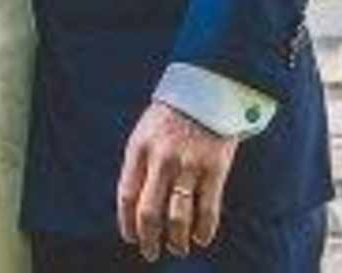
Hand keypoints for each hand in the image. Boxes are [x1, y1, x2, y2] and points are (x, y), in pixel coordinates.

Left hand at [117, 100, 238, 259]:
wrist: (208, 87)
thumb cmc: (174, 112)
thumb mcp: (146, 130)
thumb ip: (140, 162)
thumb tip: (135, 202)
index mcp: (139, 148)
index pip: (127, 195)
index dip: (127, 222)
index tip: (130, 237)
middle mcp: (161, 158)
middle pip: (149, 211)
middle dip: (148, 239)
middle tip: (150, 253)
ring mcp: (189, 165)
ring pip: (178, 216)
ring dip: (176, 240)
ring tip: (177, 249)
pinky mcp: (214, 168)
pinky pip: (208, 209)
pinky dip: (204, 229)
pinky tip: (201, 238)